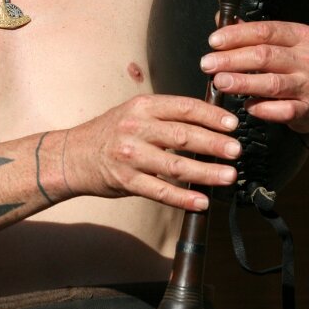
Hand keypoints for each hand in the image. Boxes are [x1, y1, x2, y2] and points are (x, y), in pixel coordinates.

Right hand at [63, 94, 240, 211]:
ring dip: (206, 172)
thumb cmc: (110, 133)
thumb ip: (166, 114)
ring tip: (228, 176)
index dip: (211, 115)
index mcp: (143, 106)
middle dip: (214, 144)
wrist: (72, 155)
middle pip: (183, 135)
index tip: (232, 124)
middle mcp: (136, 128)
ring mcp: (131, 156)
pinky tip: (201, 202)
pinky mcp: (126, 181)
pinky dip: (183, 198)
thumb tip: (208, 120)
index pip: (184, 107)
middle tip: (236, 150)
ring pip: (175, 165)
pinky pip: (160, 191)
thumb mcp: (134, 112)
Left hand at [199, 20, 308, 133]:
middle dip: (232, 59)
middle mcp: (308, 59)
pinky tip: (248, 106)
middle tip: (207, 64)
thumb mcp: (282, 43)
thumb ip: (252, 33)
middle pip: (265, 56)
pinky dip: (263, 109)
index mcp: (300, 36)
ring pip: (272, 83)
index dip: (236, 35)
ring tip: (219, 82)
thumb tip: (221, 19)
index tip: (213, 41)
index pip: (265, 31)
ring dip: (242, 82)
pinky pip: (283, 111)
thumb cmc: (296, 65)